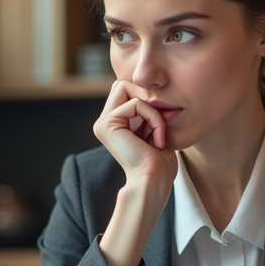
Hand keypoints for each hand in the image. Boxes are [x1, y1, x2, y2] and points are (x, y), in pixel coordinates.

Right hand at [93, 80, 178, 265]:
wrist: (154, 181)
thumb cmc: (159, 162)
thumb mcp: (155, 129)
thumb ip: (149, 111)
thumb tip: (155, 90)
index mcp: (113, 123)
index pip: (127, 89)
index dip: (146, 96)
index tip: (162, 121)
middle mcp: (104, 122)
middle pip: (123, 84)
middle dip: (146, 96)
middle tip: (160, 121)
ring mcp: (102, 123)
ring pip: (128, 88)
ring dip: (151, 109)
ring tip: (158, 133)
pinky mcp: (107, 124)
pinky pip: (136, 104)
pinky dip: (153, 118)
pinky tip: (156, 139)